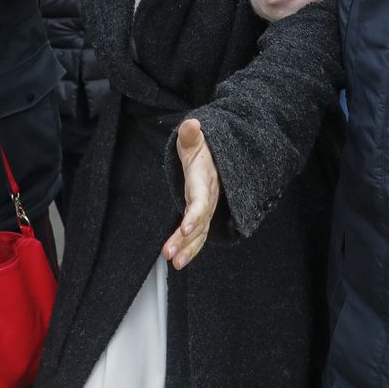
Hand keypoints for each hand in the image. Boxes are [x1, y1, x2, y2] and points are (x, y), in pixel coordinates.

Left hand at [163, 118, 218, 269]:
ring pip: (199, 233)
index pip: (201, 199)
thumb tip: (191, 125)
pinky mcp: (202, 216)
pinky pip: (198, 235)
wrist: (218, 156)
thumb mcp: (194, 140)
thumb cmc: (203, 149)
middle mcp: (208, 198)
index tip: (186, 227)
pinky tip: (178, 260)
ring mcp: (207, 209)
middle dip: (186, 240)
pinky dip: (190, 248)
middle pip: (199, 222)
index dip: (195, 214)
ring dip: (187, 249)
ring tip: (174, 263)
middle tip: (170, 253)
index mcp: (204, 180)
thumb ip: (190, 136)